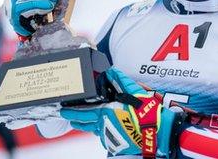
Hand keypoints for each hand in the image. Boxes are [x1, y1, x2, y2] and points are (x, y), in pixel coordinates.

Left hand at [60, 68, 182, 157]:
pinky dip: (103, 132)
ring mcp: (109, 137)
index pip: (82, 112)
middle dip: (76, 120)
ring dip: (89, 126)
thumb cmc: (144, 112)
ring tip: (83, 123)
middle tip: (68, 117)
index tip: (63, 110)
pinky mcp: (116, 145)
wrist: (154, 131)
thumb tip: (112, 71)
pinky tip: (104, 130)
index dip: (71, 111)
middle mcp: (103, 126)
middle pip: (85, 123)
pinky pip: (106, 138)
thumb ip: (121, 80)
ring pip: (95, 130)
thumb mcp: (133, 92)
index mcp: (105, 113)